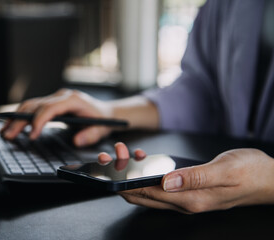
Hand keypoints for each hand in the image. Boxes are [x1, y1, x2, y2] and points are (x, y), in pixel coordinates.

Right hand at [1, 89, 112, 146]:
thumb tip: (77, 140)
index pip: (50, 107)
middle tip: (8, 135)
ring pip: (31, 104)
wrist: (107, 112)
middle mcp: (62, 96)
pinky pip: (34, 107)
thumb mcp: (102, 128)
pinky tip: (14, 126)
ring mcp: (56, 98)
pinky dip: (23, 116)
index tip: (32, 135)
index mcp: (73, 99)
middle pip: (36, 105)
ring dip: (17, 117)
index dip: (39, 120)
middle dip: (21, 120)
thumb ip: (91, 135)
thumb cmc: (103, 120)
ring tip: (5, 131)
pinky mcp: (52, 103)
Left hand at [98, 143, 273, 213]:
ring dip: (132, 175)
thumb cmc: (250, 172)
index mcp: (191, 199)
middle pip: (143, 195)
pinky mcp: (187, 191)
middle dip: (122, 179)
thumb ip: (195, 177)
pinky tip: (144, 161)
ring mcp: (185, 198)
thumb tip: (166, 181)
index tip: (112, 168)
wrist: (269, 179)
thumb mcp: (225, 170)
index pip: (148, 194)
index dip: (126, 182)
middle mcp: (184, 202)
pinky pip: (160, 186)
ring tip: (124, 155)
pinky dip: (146, 174)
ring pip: (148, 191)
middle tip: (110, 159)